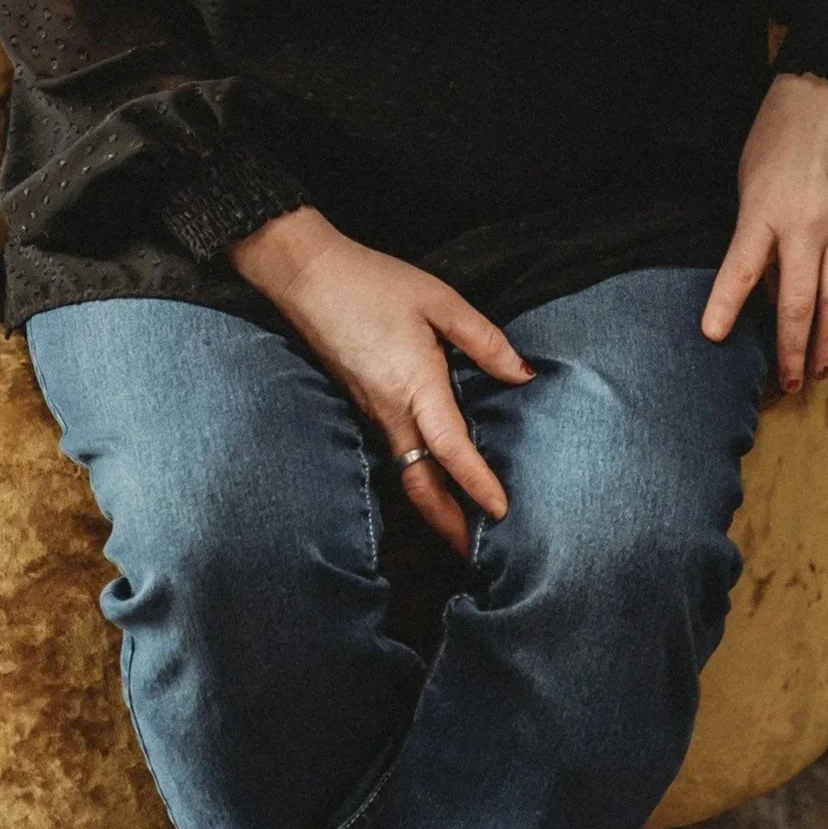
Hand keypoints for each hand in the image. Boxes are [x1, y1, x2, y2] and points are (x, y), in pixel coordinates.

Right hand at [226, 206, 534, 555]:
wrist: (307, 275)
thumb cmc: (373, 281)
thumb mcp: (438, 299)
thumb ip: (482, 339)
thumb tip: (521, 374)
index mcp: (415, 384)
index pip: (451, 449)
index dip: (477, 483)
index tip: (502, 512)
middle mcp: (390, 410)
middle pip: (419, 484)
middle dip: (448, 524)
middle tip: (475, 553)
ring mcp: (370, 412)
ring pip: (404, 474)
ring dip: (432, 504)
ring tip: (460, 527)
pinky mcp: (360, 404)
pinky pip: (391, 454)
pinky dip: (413, 477)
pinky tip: (429, 476)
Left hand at [700, 72, 827, 392]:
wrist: (826, 95)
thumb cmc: (776, 138)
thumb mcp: (749, 181)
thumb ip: (755, 234)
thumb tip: (765, 290)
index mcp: (763, 212)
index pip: (740, 269)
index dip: (725, 306)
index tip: (713, 337)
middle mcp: (805, 225)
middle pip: (796, 302)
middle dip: (790, 348)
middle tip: (787, 382)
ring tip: (819, 370)